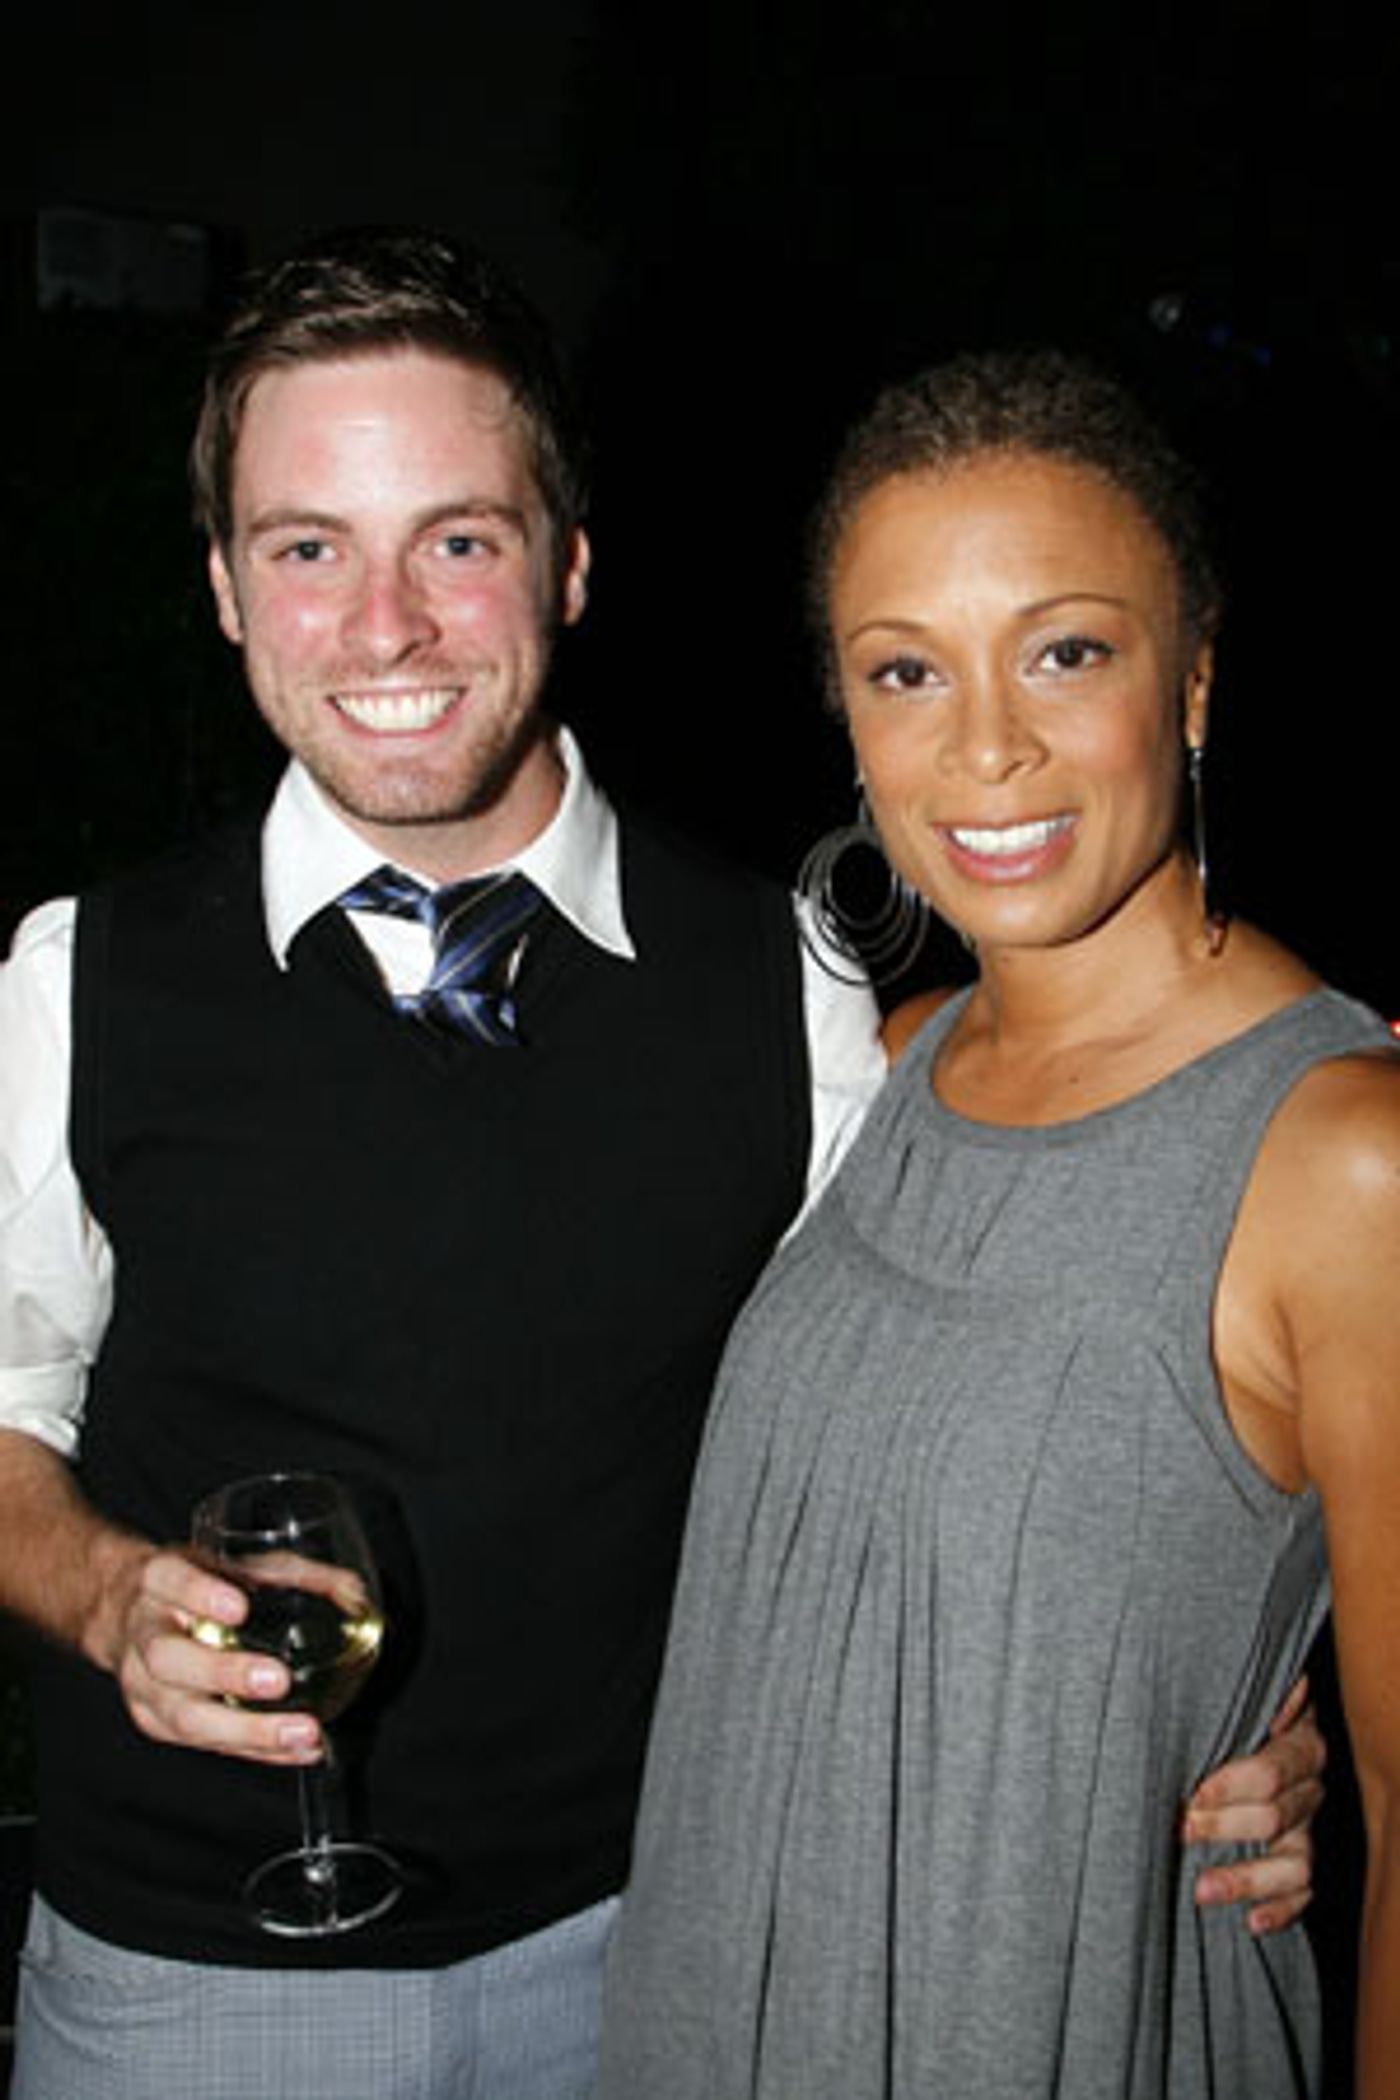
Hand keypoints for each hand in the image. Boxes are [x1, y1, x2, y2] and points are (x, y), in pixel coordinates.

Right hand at [90, 1538, 322, 1765]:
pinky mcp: (156, 1723)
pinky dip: (256, 1751)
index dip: (200, 1595)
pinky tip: (297, 1750)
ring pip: (184, 1717)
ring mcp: (142, 1686)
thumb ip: (294, 1573)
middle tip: (276, 1680)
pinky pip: (206, 1745)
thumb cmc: (194, 1587)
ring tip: (301, 1732)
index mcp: (157, 1581)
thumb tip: (354, 1592)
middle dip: (224, 1674)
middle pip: (169, 1658)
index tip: (238, 1607)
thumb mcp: (235, 1563)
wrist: (128, 1615)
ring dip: (247, 1731)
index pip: (170, 1581)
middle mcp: (143, 1633)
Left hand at [1181, 1676, 1325, 1934]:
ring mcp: (1309, 1828)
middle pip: (1275, 1817)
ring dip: (1246, 1879)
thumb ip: (1236, 1690)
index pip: (1272, 1771)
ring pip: (1294, 1864)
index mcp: (1299, 1742)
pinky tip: (1251, 1922)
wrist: (1249, 1729)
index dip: (1231, 1786)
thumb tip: (1248, 1701)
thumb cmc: (1230, 1710)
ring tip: (1201, 1890)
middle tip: (1180, 1831)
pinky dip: (1281, 1910)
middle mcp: (1310, 1788)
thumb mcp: (1236, 1692)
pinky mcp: (1303, 1861)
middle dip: (1223, 1826)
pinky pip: (1304, 1894)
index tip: (1192, 1795)